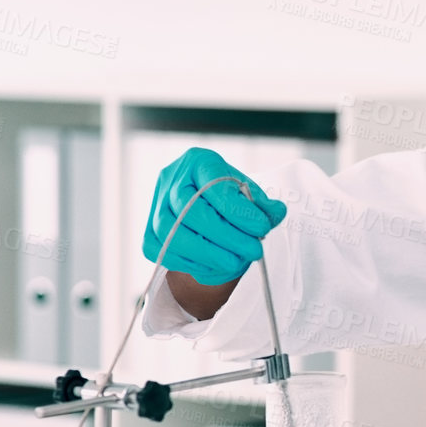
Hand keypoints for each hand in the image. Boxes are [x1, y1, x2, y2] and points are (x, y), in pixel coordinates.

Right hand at [142, 147, 286, 285]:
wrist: (204, 214)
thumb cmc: (228, 201)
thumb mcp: (249, 195)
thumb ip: (263, 204)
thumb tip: (277, 212)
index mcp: (198, 162)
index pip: (213, 183)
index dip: (237, 209)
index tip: (261, 228)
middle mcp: (171, 180)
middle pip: (190, 210)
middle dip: (227, 236)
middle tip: (254, 250)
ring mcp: (156, 207)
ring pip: (173, 234)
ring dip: (209, 253)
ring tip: (237, 262)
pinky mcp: (149, 236)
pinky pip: (164, 252)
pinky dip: (191, 263)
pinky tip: (214, 265)